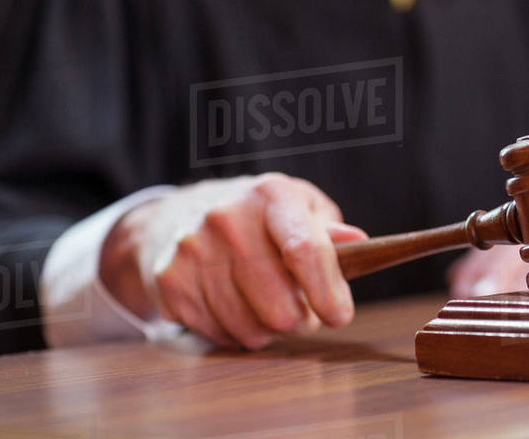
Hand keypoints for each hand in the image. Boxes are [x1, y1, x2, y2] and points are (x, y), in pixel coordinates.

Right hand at [99, 173, 366, 349]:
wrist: (178, 216)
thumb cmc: (259, 217)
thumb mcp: (300, 207)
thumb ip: (330, 230)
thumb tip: (358, 245)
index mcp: (271, 194)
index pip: (305, 249)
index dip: (328, 291)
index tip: (340, 316)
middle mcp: (227, 218)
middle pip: (279, 304)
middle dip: (301, 320)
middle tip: (304, 313)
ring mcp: (193, 250)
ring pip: (250, 327)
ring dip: (270, 330)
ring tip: (271, 309)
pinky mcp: (170, 281)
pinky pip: (219, 334)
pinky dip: (237, 333)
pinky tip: (239, 310)